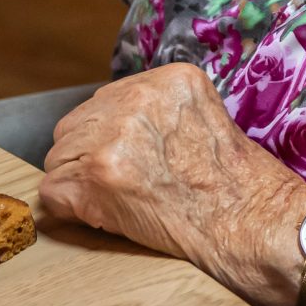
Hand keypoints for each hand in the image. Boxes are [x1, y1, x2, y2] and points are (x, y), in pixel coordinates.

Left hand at [36, 64, 305, 300]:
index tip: (127, 161)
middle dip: (89, 159)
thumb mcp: (207, 118)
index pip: (104, 102)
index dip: (110, 138)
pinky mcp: (97, 176)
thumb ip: (161, 112)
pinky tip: (106, 217)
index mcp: (168, 81)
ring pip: (58, 160)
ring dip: (80, 186)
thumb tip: (114, 127)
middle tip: (124, 187)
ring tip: (122, 203)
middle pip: (74, 127)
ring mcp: (113, 137)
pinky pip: (52, 193)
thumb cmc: (241, 186)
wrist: (253, 224)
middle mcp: (137, 98)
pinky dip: (71, 212)